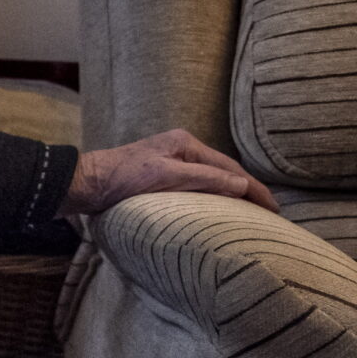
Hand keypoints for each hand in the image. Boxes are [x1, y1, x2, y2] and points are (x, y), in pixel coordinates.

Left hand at [58, 128, 279, 216]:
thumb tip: (243, 185)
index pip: (231, 168)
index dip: (254, 188)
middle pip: (224, 171)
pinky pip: (197, 185)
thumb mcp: (166, 176)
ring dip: (232, 194)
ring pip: (212, 178)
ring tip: (251, 213)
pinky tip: (219, 209)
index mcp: (185, 143)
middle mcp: (181, 148)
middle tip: (270, 213)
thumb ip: (205, 179)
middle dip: (248, 190)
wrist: (83, 183)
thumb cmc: (120, 178)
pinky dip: (214, 196)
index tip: (274, 208)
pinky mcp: (160, 175)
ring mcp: (170, 161)